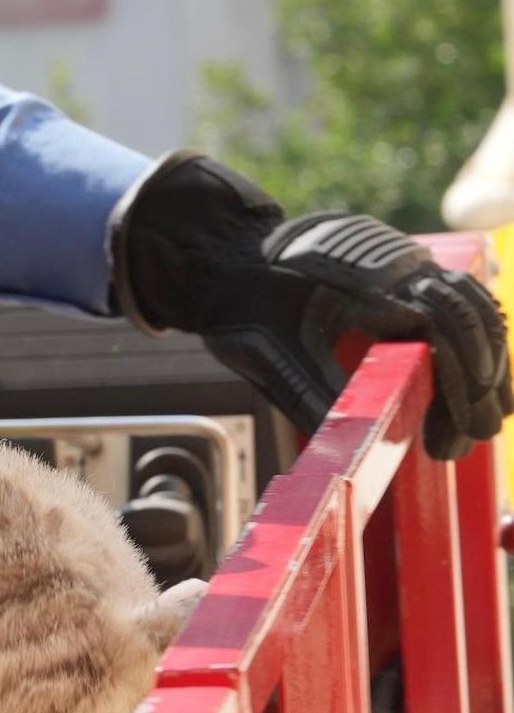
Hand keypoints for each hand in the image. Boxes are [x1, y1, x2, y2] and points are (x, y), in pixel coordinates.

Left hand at [111, 151, 512, 460]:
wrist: (224, 259)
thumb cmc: (243, 307)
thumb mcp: (274, 360)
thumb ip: (321, 402)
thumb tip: (359, 453)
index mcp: (372, 284)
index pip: (447, 335)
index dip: (461, 391)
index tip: (453, 438)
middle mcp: (399, 263)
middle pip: (472, 322)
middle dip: (482, 387)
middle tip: (467, 441)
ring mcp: (405, 260)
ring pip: (473, 307)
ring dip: (486, 364)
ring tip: (478, 420)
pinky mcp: (402, 268)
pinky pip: (456, 298)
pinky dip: (472, 339)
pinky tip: (469, 380)